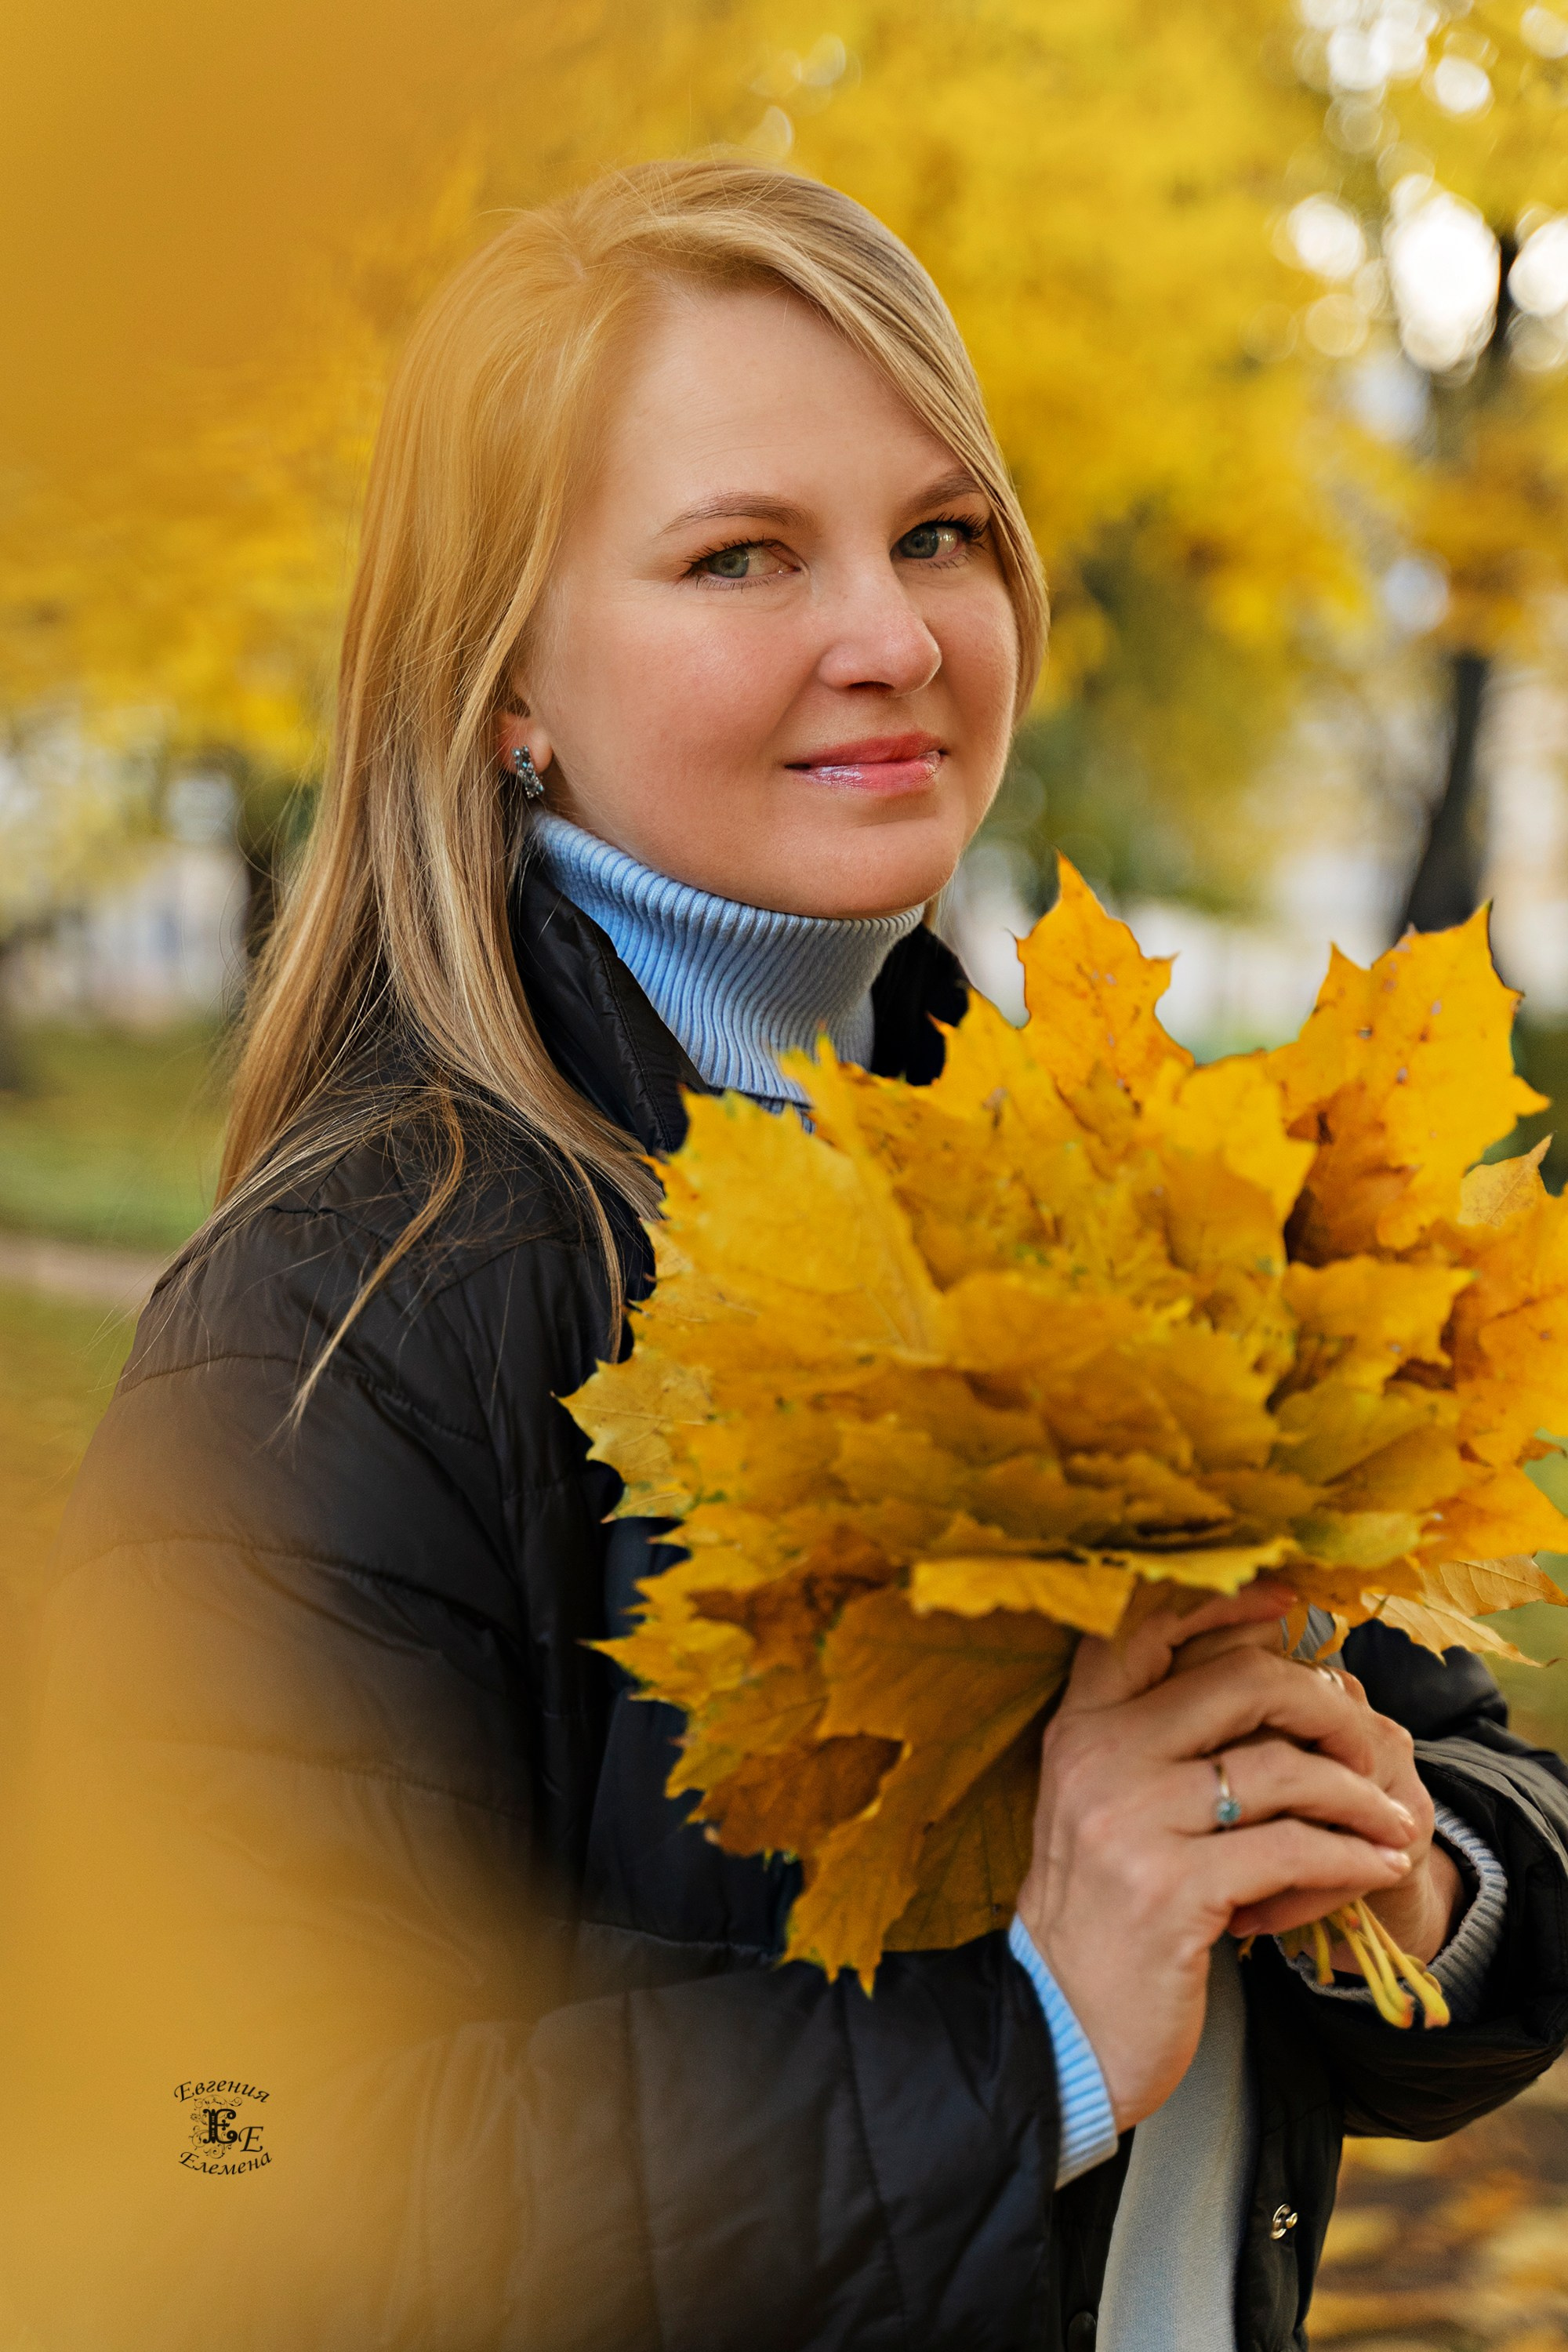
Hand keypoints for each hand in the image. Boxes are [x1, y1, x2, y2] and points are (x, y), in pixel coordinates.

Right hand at [1014, 1585, 1419, 2129]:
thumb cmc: (1097, 1914)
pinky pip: (1294, 1851)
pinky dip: (1353, 1856)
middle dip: (1326, 1706)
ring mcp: (1132, 1824)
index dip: (1225, 1604)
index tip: (1289, 1606)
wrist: (1058, 2027)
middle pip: (1241, 1682)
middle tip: (1366, 1743)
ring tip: (1392, 1823)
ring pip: (1282, 1768)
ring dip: (1358, 1796)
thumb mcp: (1102, 1807)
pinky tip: (1377, 1866)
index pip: (1148, 1626)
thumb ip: (1155, 1741)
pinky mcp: (1173, 1893)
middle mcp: (1099, 1759)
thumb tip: (1260, 1671)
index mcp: (1079, 1727)